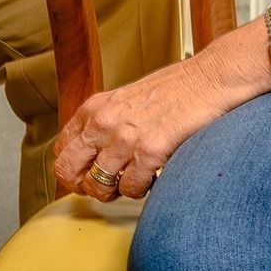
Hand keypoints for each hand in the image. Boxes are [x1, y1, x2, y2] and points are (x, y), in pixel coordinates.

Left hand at [54, 59, 224, 202]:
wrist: (208, 79)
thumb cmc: (173, 91)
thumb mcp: (125, 101)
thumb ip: (105, 124)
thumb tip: (90, 156)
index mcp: (94, 108)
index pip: (62, 150)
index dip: (73, 170)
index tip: (88, 176)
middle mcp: (104, 121)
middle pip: (69, 171)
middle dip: (86, 186)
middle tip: (106, 187)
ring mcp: (125, 137)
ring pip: (98, 186)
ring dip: (116, 191)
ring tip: (134, 179)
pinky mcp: (150, 151)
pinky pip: (131, 189)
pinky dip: (142, 189)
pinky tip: (153, 175)